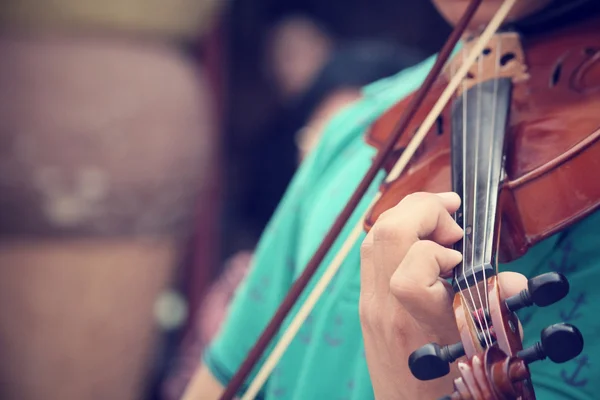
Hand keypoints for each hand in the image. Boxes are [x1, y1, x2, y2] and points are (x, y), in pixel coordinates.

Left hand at [359, 192, 526, 399]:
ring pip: (373, 237)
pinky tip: (418, 240)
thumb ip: (496, 311)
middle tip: (451, 218)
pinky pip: (371, 252)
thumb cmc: (447, 386)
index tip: (459, 255)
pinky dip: (394, 233)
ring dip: (406, 216)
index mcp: (421, 325)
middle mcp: (386, 310)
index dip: (435, 250)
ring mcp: (369, 304)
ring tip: (438, 222)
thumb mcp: (483, 352)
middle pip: (386, 234)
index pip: (408, 274)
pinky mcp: (364, 301)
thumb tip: (512, 280)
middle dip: (422, 209)